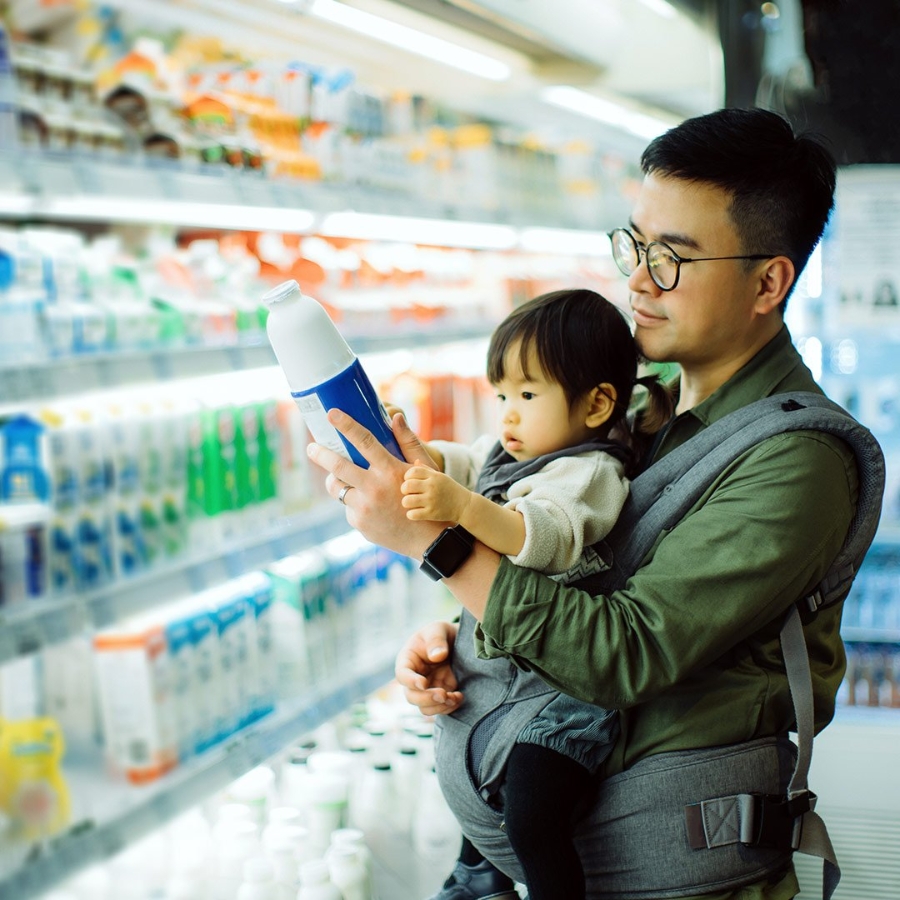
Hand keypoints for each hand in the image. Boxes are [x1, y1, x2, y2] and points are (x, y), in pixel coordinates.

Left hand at [307, 409, 443, 555]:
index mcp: (390, 470)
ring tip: (339, 478)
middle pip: (338, 466)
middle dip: (320, 454)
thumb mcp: (424, 469)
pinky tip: (369, 506)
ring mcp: (365, 507)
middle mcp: (375, 488)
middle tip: (311, 447)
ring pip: (338, 488)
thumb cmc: (426, 497)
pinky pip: (348, 507)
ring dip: (336, 481)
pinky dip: (354, 502)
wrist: (429, 539)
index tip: (331, 414)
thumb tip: (395, 416)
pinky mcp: (360, 523)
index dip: (346, 425)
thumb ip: (408, 442)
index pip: (364, 441)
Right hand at [395, 621, 462, 715]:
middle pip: (411, 696)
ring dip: (439, 707)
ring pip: (424, 708)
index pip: (402, 674)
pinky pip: (439, 709)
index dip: (410, 681)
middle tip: (443, 694)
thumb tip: (437, 656)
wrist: (456, 640)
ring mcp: (427, 689)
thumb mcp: (438, 629)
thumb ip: (436, 640)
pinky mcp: (440, 696)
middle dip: (426, 698)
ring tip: (455, 697)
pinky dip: (449, 707)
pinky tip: (460, 697)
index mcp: (408, 660)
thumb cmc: (441, 632)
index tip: (423, 683)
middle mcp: (414, 678)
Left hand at [401, 465, 471, 521]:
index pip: (412, 471)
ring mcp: (431, 500)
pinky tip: (416, 512)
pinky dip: (411, 514)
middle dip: (404, 490)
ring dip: (406, 503)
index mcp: (434, 476)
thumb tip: (416, 461)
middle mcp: (432, 487)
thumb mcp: (440, 477)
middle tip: (409, 493)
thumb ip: (427, 469)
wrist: (465, 505)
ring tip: (412, 503)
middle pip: (407, 486)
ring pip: (406, 501)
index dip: (407, 477)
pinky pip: (412, 514)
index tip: (410, 482)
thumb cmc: (449, 489)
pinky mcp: (431, 513)